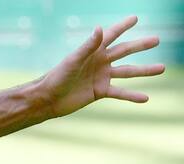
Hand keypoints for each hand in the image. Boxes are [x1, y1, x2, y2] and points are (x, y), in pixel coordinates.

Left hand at [40, 16, 164, 118]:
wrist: (48, 99)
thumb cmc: (57, 77)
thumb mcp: (73, 60)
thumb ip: (87, 46)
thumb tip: (99, 28)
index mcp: (93, 51)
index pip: (112, 35)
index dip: (123, 26)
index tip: (135, 18)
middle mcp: (100, 62)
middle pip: (125, 51)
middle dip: (141, 46)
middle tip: (157, 39)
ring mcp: (102, 76)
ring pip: (128, 72)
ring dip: (145, 70)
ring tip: (162, 68)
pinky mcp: (100, 91)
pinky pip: (120, 92)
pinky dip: (132, 95)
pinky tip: (146, 98)